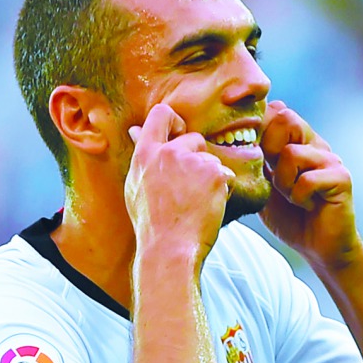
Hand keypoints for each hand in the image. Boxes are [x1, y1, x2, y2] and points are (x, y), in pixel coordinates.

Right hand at [125, 103, 234, 263]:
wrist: (170, 248)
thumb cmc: (152, 222)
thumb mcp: (136, 185)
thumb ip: (142, 156)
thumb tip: (135, 131)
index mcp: (146, 153)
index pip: (161, 114)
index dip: (174, 121)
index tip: (178, 136)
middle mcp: (169, 152)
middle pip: (194, 139)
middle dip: (198, 159)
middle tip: (190, 189)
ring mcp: (194, 162)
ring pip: (212, 161)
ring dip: (210, 179)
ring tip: (196, 204)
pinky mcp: (215, 175)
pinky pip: (226, 176)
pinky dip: (223, 191)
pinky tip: (208, 208)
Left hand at [259, 100, 362, 270]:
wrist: (319, 248)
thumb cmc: (290, 217)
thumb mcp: (263, 186)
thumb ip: (253, 162)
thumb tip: (226, 140)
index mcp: (296, 142)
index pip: (275, 111)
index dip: (257, 127)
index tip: (249, 153)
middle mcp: (315, 144)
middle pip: (286, 117)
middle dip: (269, 148)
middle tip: (272, 176)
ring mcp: (330, 159)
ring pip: (292, 153)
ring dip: (283, 181)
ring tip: (291, 197)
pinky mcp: (341, 178)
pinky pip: (308, 179)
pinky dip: (299, 196)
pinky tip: (307, 206)